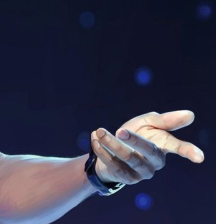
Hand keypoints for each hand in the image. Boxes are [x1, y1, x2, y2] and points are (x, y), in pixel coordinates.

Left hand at [90, 110, 204, 184]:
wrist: (110, 150)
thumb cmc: (133, 134)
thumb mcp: (146, 122)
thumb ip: (164, 120)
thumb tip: (190, 115)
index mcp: (163, 146)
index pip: (178, 147)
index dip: (189, 151)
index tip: (199, 157)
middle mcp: (155, 162)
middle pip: (149, 152)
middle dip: (135, 140)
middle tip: (121, 130)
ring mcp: (142, 172)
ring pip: (129, 159)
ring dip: (112, 144)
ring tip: (99, 131)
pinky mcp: (126, 178)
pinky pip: (114, 165)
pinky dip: (102, 151)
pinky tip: (94, 138)